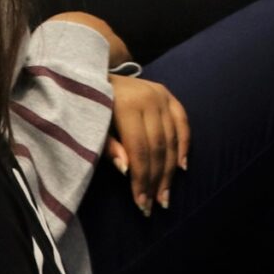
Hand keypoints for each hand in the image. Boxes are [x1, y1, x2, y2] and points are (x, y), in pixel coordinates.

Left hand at [105, 75, 189, 216]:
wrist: (94, 69)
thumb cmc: (89, 103)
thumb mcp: (93, 124)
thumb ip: (108, 146)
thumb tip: (126, 170)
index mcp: (127, 106)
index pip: (139, 150)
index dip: (142, 178)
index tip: (141, 204)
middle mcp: (150, 99)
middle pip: (158, 147)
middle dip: (157, 179)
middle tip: (155, 205)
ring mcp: (162, 95)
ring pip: (172, 139)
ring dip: (170, 170)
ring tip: (166, 195)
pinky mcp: (169, 94)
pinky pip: (183, 122)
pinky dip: (184, 145)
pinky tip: (182, 167)